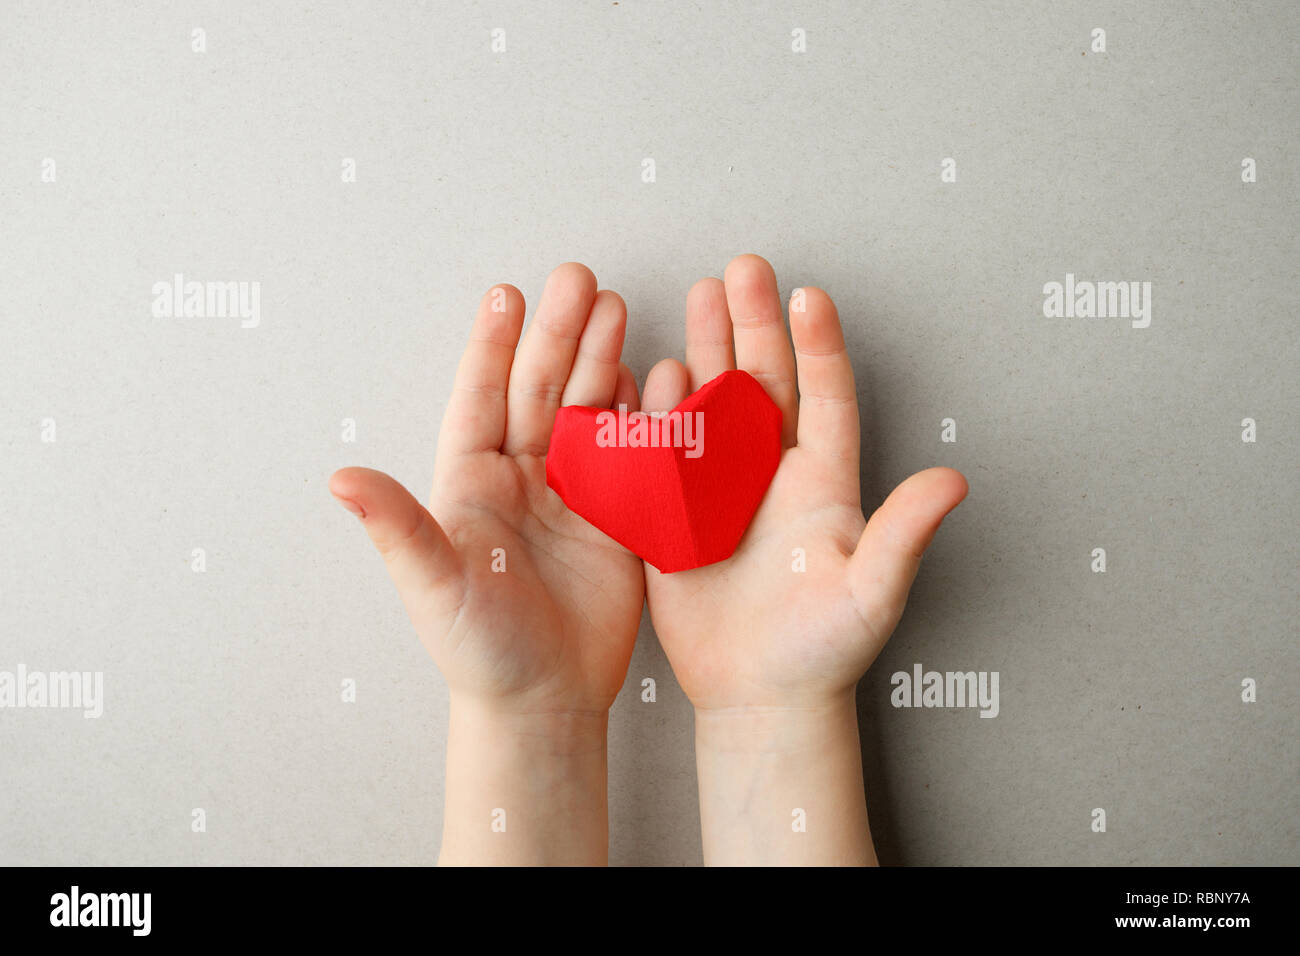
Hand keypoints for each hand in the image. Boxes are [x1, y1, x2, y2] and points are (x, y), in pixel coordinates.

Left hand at [329, 263, 642, 863]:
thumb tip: (341, 478)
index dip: (494, 347)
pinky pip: (631, 455)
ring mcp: (574, 495)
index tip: (506, 295)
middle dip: (559, 335)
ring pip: (586, 411)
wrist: (544, 702)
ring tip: (614, 309)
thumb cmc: (478, 651)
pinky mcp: (618, 519)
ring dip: (601, 360)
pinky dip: (643, 415)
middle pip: (540, 391)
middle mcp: (522, 480)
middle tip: (578, 280)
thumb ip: (398, 528)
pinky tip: (654, 377)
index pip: (483, 400)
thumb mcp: (433, 586)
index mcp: (473, 485)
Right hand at [640, 254, 967, 863]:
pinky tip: (650, 373)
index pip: (823, 398)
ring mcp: (722, 490)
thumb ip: (904, 535)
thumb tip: (955, 482)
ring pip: (714, 404)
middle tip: (741, 269)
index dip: (818, 346)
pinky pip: (665, 453)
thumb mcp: (872, 592)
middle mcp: (772, 474)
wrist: (761, 698)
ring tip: (697, 296)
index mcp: (823, 482)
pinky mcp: (680, 515)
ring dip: (705, 351)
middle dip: (752, 325)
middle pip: (764, 383)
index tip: (807, 294)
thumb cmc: (825, 651)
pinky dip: (656, 413)